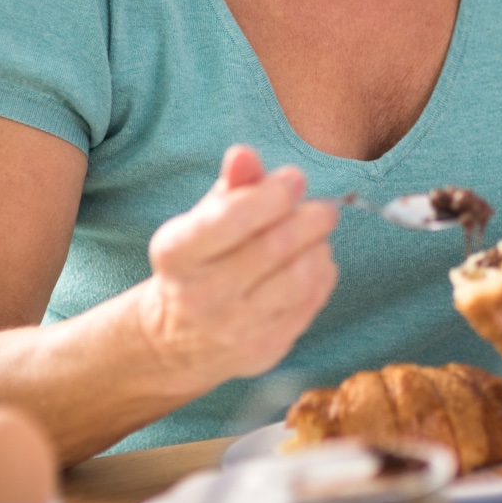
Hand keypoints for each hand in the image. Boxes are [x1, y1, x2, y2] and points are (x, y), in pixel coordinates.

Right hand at [139, 145, 338, 397]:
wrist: (178, 338)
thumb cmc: (201, 260)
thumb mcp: (204, 218)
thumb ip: (231, 185)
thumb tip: (244, 153)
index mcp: (177, 253)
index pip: (233, 219)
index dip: (273, 193)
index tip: (295, 178)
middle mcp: (201, 295)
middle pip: (274, 247)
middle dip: (309, 218)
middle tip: (324, 207)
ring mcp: (233, 328)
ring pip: (299, 278)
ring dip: (319, 247)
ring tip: (317, 235)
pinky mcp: (263, 349)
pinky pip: (310, 303)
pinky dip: (322, 275)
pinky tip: (314, 261)